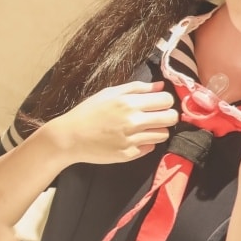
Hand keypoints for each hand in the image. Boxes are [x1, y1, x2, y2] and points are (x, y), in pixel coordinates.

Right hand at [47, 81, 177, 165]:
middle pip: (171, 118)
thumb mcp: (109, 93)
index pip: (166, 100)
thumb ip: (137, 88)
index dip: (165, 100)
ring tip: (144, 128)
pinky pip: (150, 148)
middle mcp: (134, 121)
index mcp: (129, 102)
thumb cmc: (88, 112)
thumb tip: (161, 86)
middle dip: (168, 115)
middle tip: (156, 116)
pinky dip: (145, 143)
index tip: (158, 103)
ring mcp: (132, 140)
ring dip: (157, 130)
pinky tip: (132, 139)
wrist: (70, 137)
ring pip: (163, 135)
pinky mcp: (129, 155)